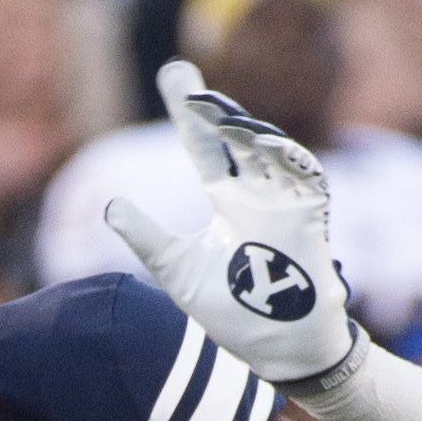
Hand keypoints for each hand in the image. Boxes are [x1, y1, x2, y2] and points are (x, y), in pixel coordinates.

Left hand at [105, 60, 354, 386]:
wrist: (278, 348)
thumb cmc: (235, 314)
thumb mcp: (179, 270)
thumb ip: (148, 237)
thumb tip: (111, 205)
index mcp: (228, 199)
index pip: (205, 145)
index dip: (188, 112)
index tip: (171, 72)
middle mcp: (256, 191)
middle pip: (233, 134)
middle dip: (209, 105)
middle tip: (177, 75)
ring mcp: (284, 199)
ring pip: (264, 148)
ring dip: (239, 127)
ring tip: (208, 109)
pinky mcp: (310, 216)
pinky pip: (304, 176)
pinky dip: (286, 158)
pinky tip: (261, 142)